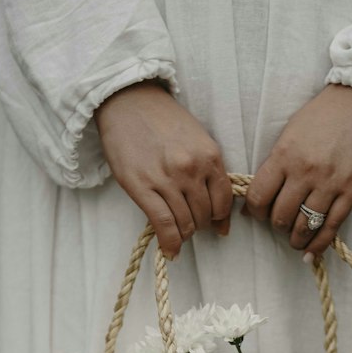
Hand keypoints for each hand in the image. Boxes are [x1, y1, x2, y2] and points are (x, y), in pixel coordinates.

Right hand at [93, 79, 233, 258]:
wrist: (127, 101)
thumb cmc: (162, 119)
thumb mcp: (196, 138)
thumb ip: (208, 168)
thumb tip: (217, 206)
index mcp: (209, 156)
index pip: (224, 200)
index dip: (221, 218)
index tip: (217, 225)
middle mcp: (191, 170)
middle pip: (205, 215)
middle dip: (200, 224)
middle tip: (191, 224)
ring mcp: (167, 180)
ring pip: (186, 224)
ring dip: (184, 233)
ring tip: (178, 231)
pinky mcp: (143, 188)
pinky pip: (164, 225)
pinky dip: (170, 244)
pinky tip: (171, 251)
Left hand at [241, 84, 351, 260]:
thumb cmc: (325, 114)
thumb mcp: (291, 133)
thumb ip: (277, 163)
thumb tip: (261, 195)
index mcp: (285, 155)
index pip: (259, 197)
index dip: (255, 212)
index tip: (258, 214)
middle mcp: (305, 172)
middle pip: (281, 216)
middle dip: (276, 226)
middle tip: (280, 224)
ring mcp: (330, 183)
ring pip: (305, 226)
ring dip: (296, 239)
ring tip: (295, 240)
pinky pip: (331, 226)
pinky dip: (319, 244)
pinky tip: (312, 252)